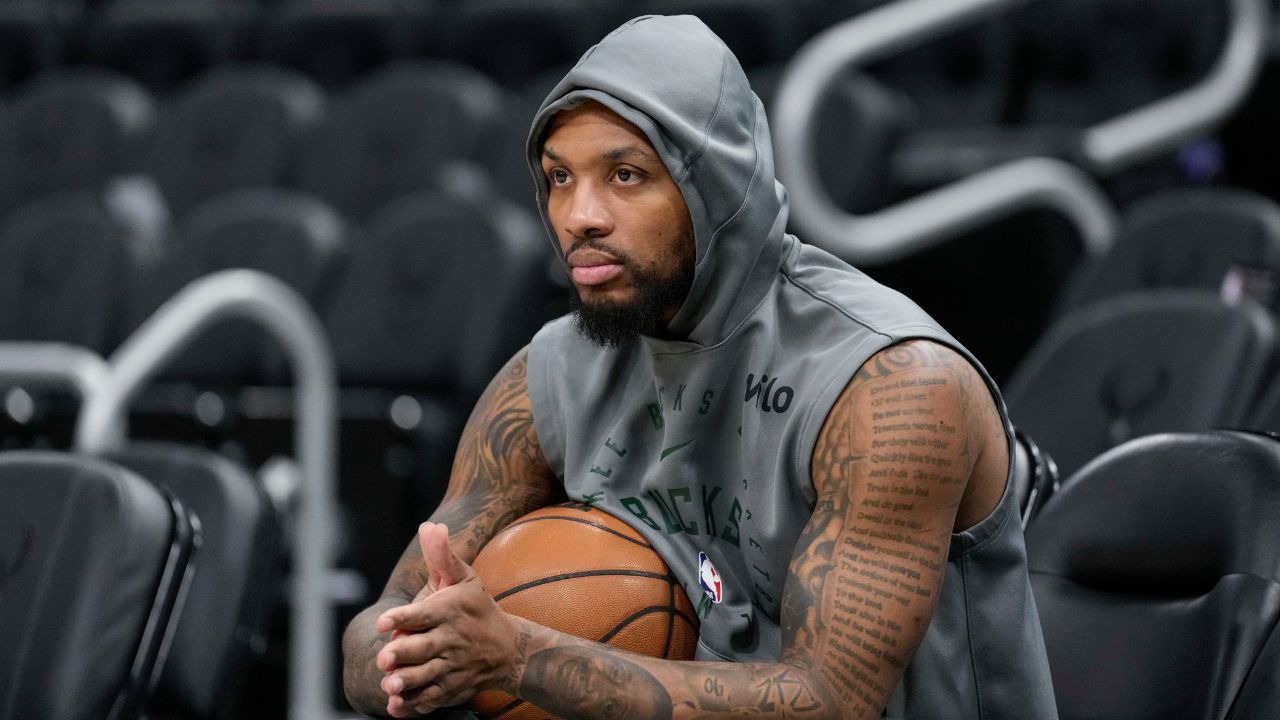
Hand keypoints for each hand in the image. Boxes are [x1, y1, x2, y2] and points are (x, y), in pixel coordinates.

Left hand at [375, 522, 519, 717]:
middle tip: (384, 658)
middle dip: (404, 654)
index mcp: (448, 612)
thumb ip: (441, 556)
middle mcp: (450, 640)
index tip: (385, 622)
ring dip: (407, 682)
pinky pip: (431, 699)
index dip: (403, 617)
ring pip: (426, 677)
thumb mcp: (463, 578)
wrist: (508, 649)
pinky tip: (395, 707)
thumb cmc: (476, 607)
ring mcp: (450, 667)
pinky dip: (414, 705)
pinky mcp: (450, 688)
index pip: (424, 614)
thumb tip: (429, 526)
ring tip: (390, 686)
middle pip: (424, 648)